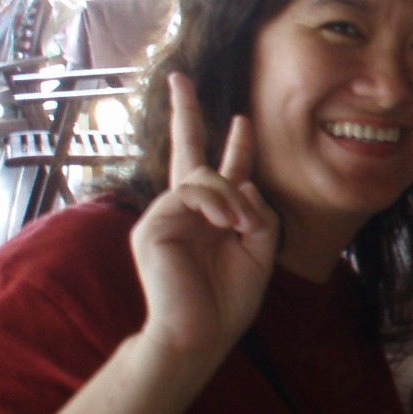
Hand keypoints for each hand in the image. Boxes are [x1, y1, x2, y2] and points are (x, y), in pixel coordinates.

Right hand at [129, 72, 279, 373]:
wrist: (200, 335)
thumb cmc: (229, 300)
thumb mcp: (260, 250)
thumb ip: (256, 213)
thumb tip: (241, 183)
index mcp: (210, 217)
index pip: (218, 171)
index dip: (233, 143)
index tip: (241, 118)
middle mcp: (183, 211)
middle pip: (187, 153)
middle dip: (185, 113)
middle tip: (180, 78)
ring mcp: (164, 216)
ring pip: (202, 177)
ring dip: (231, 199)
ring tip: (242, 229)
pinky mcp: (153, 226)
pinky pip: (190, 194)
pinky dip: (217, 205)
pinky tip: (227, 225)